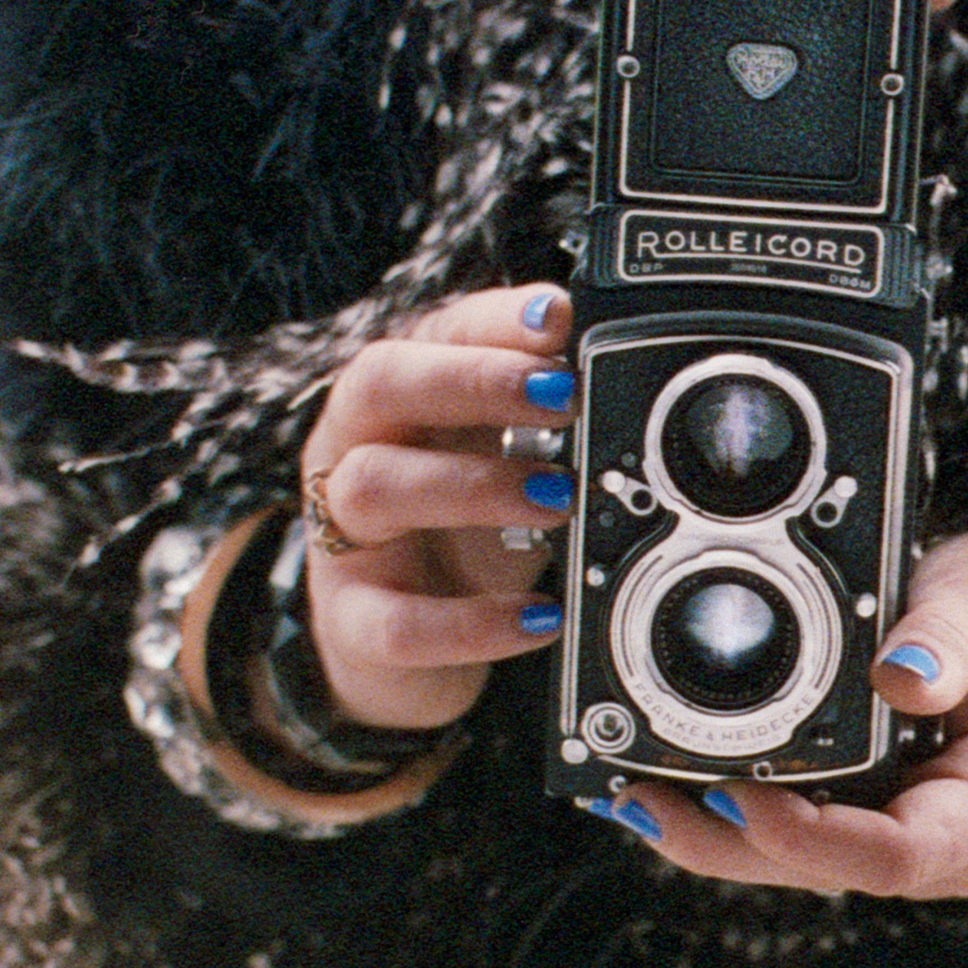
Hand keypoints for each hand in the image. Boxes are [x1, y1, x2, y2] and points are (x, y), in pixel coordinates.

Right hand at [298, 283, 578, 729]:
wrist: (395, 647)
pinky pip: (399, 623)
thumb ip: (546, 424)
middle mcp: (354, 449)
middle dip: (473, 380)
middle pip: (380, 383)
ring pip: (373, 486)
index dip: (494, 321)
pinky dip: (473, 623)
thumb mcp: (504, 467)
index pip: (434, 332)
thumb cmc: (456, 537)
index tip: (558, 319)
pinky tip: (539, 618)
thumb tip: (624, 386)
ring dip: (471, 486)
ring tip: (558, 501)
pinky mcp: (351, 623)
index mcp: (398, 399)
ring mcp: (343, 536)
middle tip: (561, 397)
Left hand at [608, 527, 967, 899]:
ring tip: (629, 795)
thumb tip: (898, 674)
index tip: (736, 795)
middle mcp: (956, 848)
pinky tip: (661, 789)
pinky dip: (729, 816)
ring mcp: (908, 844)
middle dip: (731, 843)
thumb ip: (950, 636)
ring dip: (715, 837)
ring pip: (799, 863)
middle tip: (641, 801)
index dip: (810, 837)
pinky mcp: (868, 827)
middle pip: (829, 870)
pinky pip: (793, 835)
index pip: (900, 853)